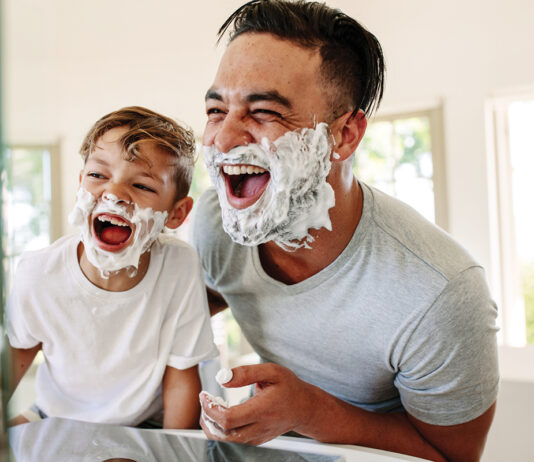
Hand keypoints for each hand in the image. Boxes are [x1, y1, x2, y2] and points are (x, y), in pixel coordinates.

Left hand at [199, 363, 316, 444]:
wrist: (305, 408)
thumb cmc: (289, 388)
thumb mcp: (272, 371)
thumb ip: (247, 373)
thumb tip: (223, 378)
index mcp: (262, 410)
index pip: (229, 419)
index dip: (211, 409)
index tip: (204, 395)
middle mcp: (259, 428)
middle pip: (223, 434)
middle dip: (207, 418)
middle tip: (205, 400)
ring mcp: (257, 437)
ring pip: (226, 439)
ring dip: (212, 425)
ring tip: (211, 405)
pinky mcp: (256, 440)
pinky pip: (233, 439)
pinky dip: (221, 428)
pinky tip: (222, 412)